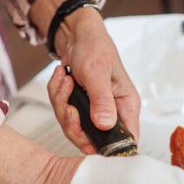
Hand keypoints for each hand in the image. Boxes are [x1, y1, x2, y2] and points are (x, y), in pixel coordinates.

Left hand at [47, 17, 139, 154]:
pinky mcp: (79, 108)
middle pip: (91, 140)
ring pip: (73, 128)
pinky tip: (62, 78)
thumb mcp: (97, 72)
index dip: (107, 147)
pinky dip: (57, 96)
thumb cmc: (94, 48)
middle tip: (68, 103)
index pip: (126, 141)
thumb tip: (105, 126)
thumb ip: (102, 100)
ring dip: (61, 103)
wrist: (76, 36)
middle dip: (72, 122)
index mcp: (126, 106)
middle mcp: (112, 112)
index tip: (86, 136)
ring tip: (65, 81)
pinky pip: (63, 115)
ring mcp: (94, 112)